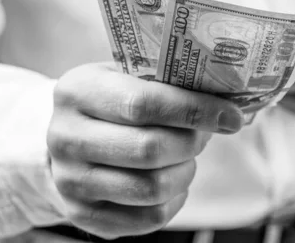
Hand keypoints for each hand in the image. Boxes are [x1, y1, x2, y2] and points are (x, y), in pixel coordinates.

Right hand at [47, 63, 242, 238]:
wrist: (67, 138)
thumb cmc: (109, 102)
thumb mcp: (124, 77)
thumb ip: (165, 83)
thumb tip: (227, 102)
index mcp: (77, 92)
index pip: (142, 104)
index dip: (194, 110)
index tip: (229, 115)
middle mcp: (65, 137)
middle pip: (150, 149)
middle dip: (191, 142)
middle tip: (205, 134)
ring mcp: (70, 180)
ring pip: (152, 188)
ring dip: (185, 171)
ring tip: (187, 156)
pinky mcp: (82, 214)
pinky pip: (148, 218)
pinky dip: (175, 199)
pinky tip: (173, 180)